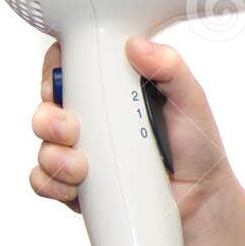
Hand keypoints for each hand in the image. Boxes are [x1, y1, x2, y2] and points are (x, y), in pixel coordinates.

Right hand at [29, 37, 235, 224]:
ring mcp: (81, 151)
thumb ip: (170, 69)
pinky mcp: (77, 184)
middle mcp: (92, 118)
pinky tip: (77, 187)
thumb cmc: (196, 147)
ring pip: (43, 146)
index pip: (68, 69)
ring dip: (54, 156)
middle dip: (49, 119)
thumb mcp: (190, 101)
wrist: (201, 199)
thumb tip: (137, 46)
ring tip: (83, 168)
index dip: (55, 73)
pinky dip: (53, 184)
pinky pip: (45, 181)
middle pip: (46, 108)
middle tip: (71, 130)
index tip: (60, 84)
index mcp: (113, 89)